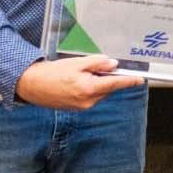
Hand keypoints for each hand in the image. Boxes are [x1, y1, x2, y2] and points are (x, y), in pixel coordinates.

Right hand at [16, 56, 144, 110]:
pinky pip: (90, 97)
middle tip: (95, 66)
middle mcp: (89, 101)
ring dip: (97, 83)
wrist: (32, 86)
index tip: (140, 79)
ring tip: (80, 73)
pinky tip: (77, 81)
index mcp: (90, 89)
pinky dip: (89, 88)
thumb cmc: (53, 73)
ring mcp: (83, 107)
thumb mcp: (76, 64)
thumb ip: (97, 63)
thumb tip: (113, 64)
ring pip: (99, 93)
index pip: (115, 84)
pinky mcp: (77, 108)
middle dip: (106, 77)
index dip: (129, 81)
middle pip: (107, 88)